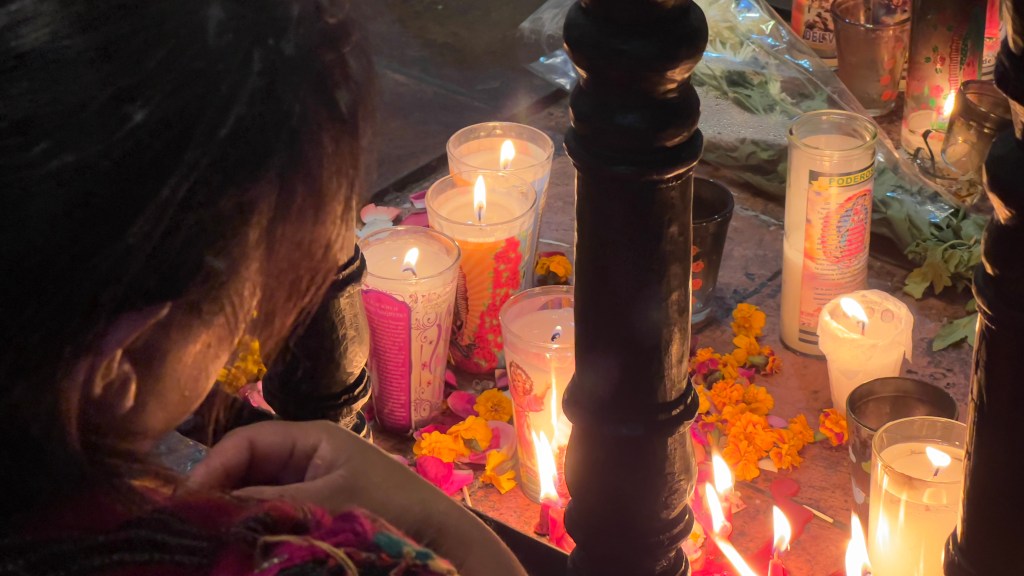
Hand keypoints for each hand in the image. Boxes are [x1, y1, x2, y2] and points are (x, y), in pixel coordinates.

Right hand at [185, 420, 525, 575]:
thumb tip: (206, 510)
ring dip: (234, 518)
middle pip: (244, 471)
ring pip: (256, 498)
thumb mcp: (326, 502)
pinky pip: (275, 518)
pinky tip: (240, 548)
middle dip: (217, 497)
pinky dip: (256, 531)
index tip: (185, 504)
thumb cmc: (391, 507)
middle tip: (189, 530)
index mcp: (311, 437)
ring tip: (209, 541)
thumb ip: (267, 503)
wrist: (440, 538)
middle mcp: (306, 458)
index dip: (210, 469)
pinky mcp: (316, 517)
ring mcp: (310, 488)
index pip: (244, 443)